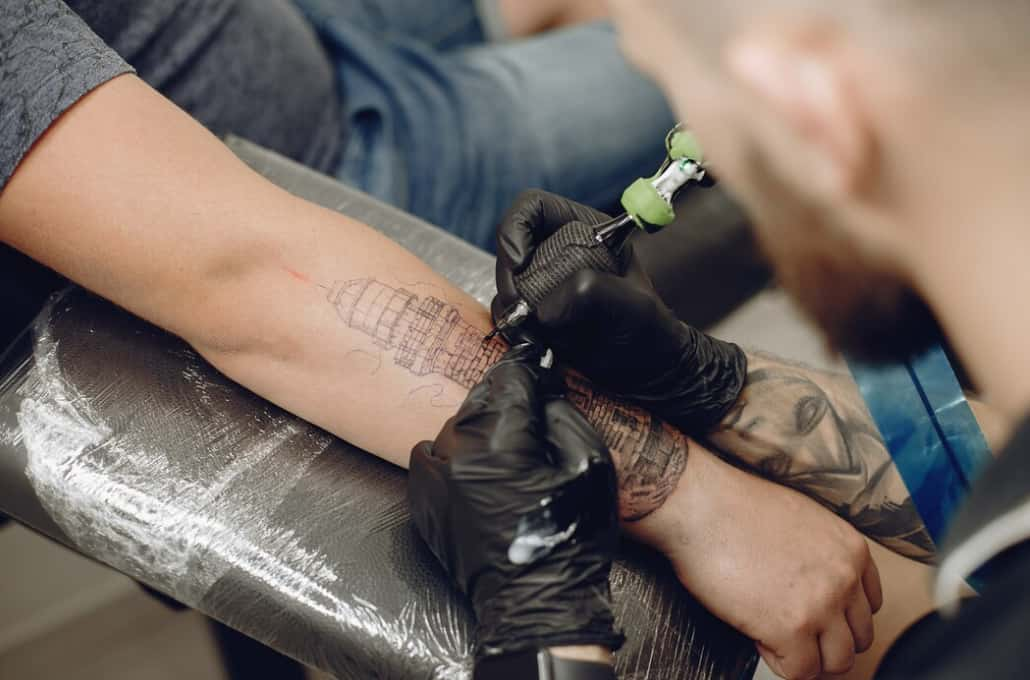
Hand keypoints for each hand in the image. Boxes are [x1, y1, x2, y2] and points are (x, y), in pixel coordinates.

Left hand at [408, 344, 623, 658]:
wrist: (536, 603)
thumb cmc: (572, 538)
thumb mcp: (590, 464)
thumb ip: (561, 414)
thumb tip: (541, 389)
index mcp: (501, 442)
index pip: (507, 379)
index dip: (528, 372)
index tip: (540, 372)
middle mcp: (458, 454)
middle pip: (477, 399)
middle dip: (504, 400)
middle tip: (528, 414)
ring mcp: (434, 479)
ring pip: (453, 427)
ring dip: (477, 428)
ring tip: (505, 449)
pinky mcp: (422, 502)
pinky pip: (431, 456)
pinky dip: (453, 454)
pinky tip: (478, 470)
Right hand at [493, 189, 747, 435]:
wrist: (646, 374)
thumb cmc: (650, 333)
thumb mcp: (631, 306)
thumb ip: (591, 292)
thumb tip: (545, 309)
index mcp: (585, 230)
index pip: (532, 208)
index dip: (516, 230)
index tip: (519, 265)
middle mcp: (559, 251)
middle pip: (511, 248)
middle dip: (510, 279)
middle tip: (521, 309)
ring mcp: (543, 283)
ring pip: (506, 284)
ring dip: (512, 308)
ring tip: (539, 331)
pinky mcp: (534, 312)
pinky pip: (507, 313)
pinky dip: (514, 327)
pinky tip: (538, 340)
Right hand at [655, 451, 882, 679]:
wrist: (701, 506)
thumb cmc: (733, 507)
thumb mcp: (800, 520)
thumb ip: (820, 555)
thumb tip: (811, 585)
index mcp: (850, 549)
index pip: (869, 606)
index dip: (837, 616)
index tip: (814, 617)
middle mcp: (845, 578)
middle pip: (858, 637)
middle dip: (825, 640)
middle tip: (792, 633)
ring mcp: (821, 605)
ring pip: (837, 661)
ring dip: (806, 657)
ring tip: (773, 637)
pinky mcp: (791, 629)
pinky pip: (800, 671)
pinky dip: (777, 662)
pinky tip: (757, 637)